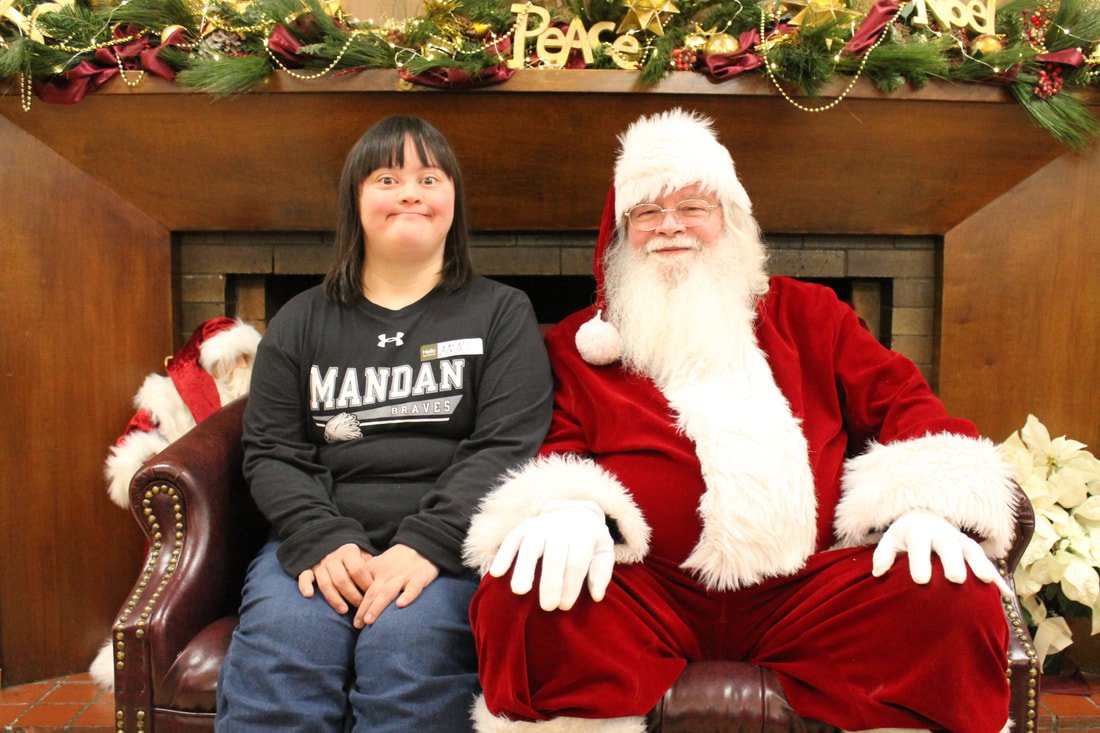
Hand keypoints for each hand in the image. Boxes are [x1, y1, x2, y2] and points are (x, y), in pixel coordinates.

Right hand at [297, 543, 373, 614]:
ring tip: (344, 610)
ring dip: (335, 599)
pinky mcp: (308, 569)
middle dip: (353, 595)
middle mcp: (333, 557)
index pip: (358, 569)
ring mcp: (320, 564)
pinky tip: (309, 595)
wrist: (332, 543)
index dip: (365, 584)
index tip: (373, 595)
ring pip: (325, 583)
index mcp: (348, 552)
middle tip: (361, 607)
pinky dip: (304, 586)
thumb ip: (371, 566)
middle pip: (342, 579)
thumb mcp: (364, 555)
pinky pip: (304, 577)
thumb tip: (383, 583)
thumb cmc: (353, 556)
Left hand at [353, 544, 438, 628]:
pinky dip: (407, 595)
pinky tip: (401, 605)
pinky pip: (413, 587)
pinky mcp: (420, 577)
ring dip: (377, 606)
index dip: (356, 602)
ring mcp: (404, 576)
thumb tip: (352, 592)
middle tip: (357, 625)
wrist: (422, 545)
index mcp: (377, 569)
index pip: (363, 587)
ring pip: (388, 592)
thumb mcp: (380, 562)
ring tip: (369, 620)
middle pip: (373, 593)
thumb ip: (367, 575)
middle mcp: (389, 573)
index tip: (352, 618)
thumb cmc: (399, 559)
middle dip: (363, 609)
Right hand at [489, 499, 613, 611]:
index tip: (564, 606)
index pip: (576, 562)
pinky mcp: (523, 527)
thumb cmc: (589, 541)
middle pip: (554, 556)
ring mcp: (540, 525)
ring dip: (524, 569)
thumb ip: (601, 572)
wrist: (574, 511)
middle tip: (547, 607)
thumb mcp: (603, 551)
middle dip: (551, 583)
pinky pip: (511, 539)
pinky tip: (496, 573)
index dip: (571, 585)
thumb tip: (596, 595)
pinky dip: (503, 555)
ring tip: (519, 592)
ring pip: (530, 547)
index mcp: (583, 533)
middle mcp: (560, 527)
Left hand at [873, 510, 1010, 595]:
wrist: (925, 517)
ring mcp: (959, 540)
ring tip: (986, 581)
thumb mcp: (891, 540)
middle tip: (955, 579)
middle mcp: (942, 534)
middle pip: (948, 546)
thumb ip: (883, 555)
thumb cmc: (904, 536)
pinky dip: (996, 577)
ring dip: (980, 564)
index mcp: (919, 532)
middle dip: (953, 561)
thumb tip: (877, 573)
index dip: (920, 561)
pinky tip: (1006, 594)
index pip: (919, 545)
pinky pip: (986, 561)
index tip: (921, 581)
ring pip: (972, 550)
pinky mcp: (972, 548)